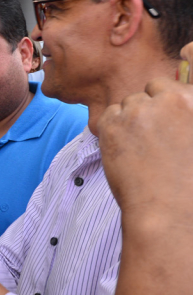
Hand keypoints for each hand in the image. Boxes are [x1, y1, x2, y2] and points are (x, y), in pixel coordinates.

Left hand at [98, 73, 192, 220]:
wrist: (171, 211)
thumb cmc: (191, 183)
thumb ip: (185, 116)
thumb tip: (178, 113)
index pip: (171, 83)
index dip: (167, 102)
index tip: (165, 121)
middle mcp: (172, 97)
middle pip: (150, 89)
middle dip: (149, 109)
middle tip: (153, 140)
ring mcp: (140, 108)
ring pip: (128, 104)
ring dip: (130, 121)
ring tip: (142, 152)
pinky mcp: (113, 123)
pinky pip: (108, 116)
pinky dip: (112, 132)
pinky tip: (126, 154)